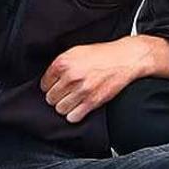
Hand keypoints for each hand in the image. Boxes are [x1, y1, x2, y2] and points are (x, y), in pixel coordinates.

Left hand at [41, 35, 168, 125]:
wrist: (124, 59)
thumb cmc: (102, 55)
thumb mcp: (76, 52)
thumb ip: (61, 64)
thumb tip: (49, 79)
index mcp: (63, 63)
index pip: (44, 84)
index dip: (50, 86)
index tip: (57, 86)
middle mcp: (70, 76)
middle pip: (50, 98)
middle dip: (57, 97)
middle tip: (65, 94)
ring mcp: (81, 90)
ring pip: (60, 109)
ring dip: (65, 107)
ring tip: (72, 101)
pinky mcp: (92, 101)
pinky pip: (73, 117)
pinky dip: (74, 115)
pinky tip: (79, 107)